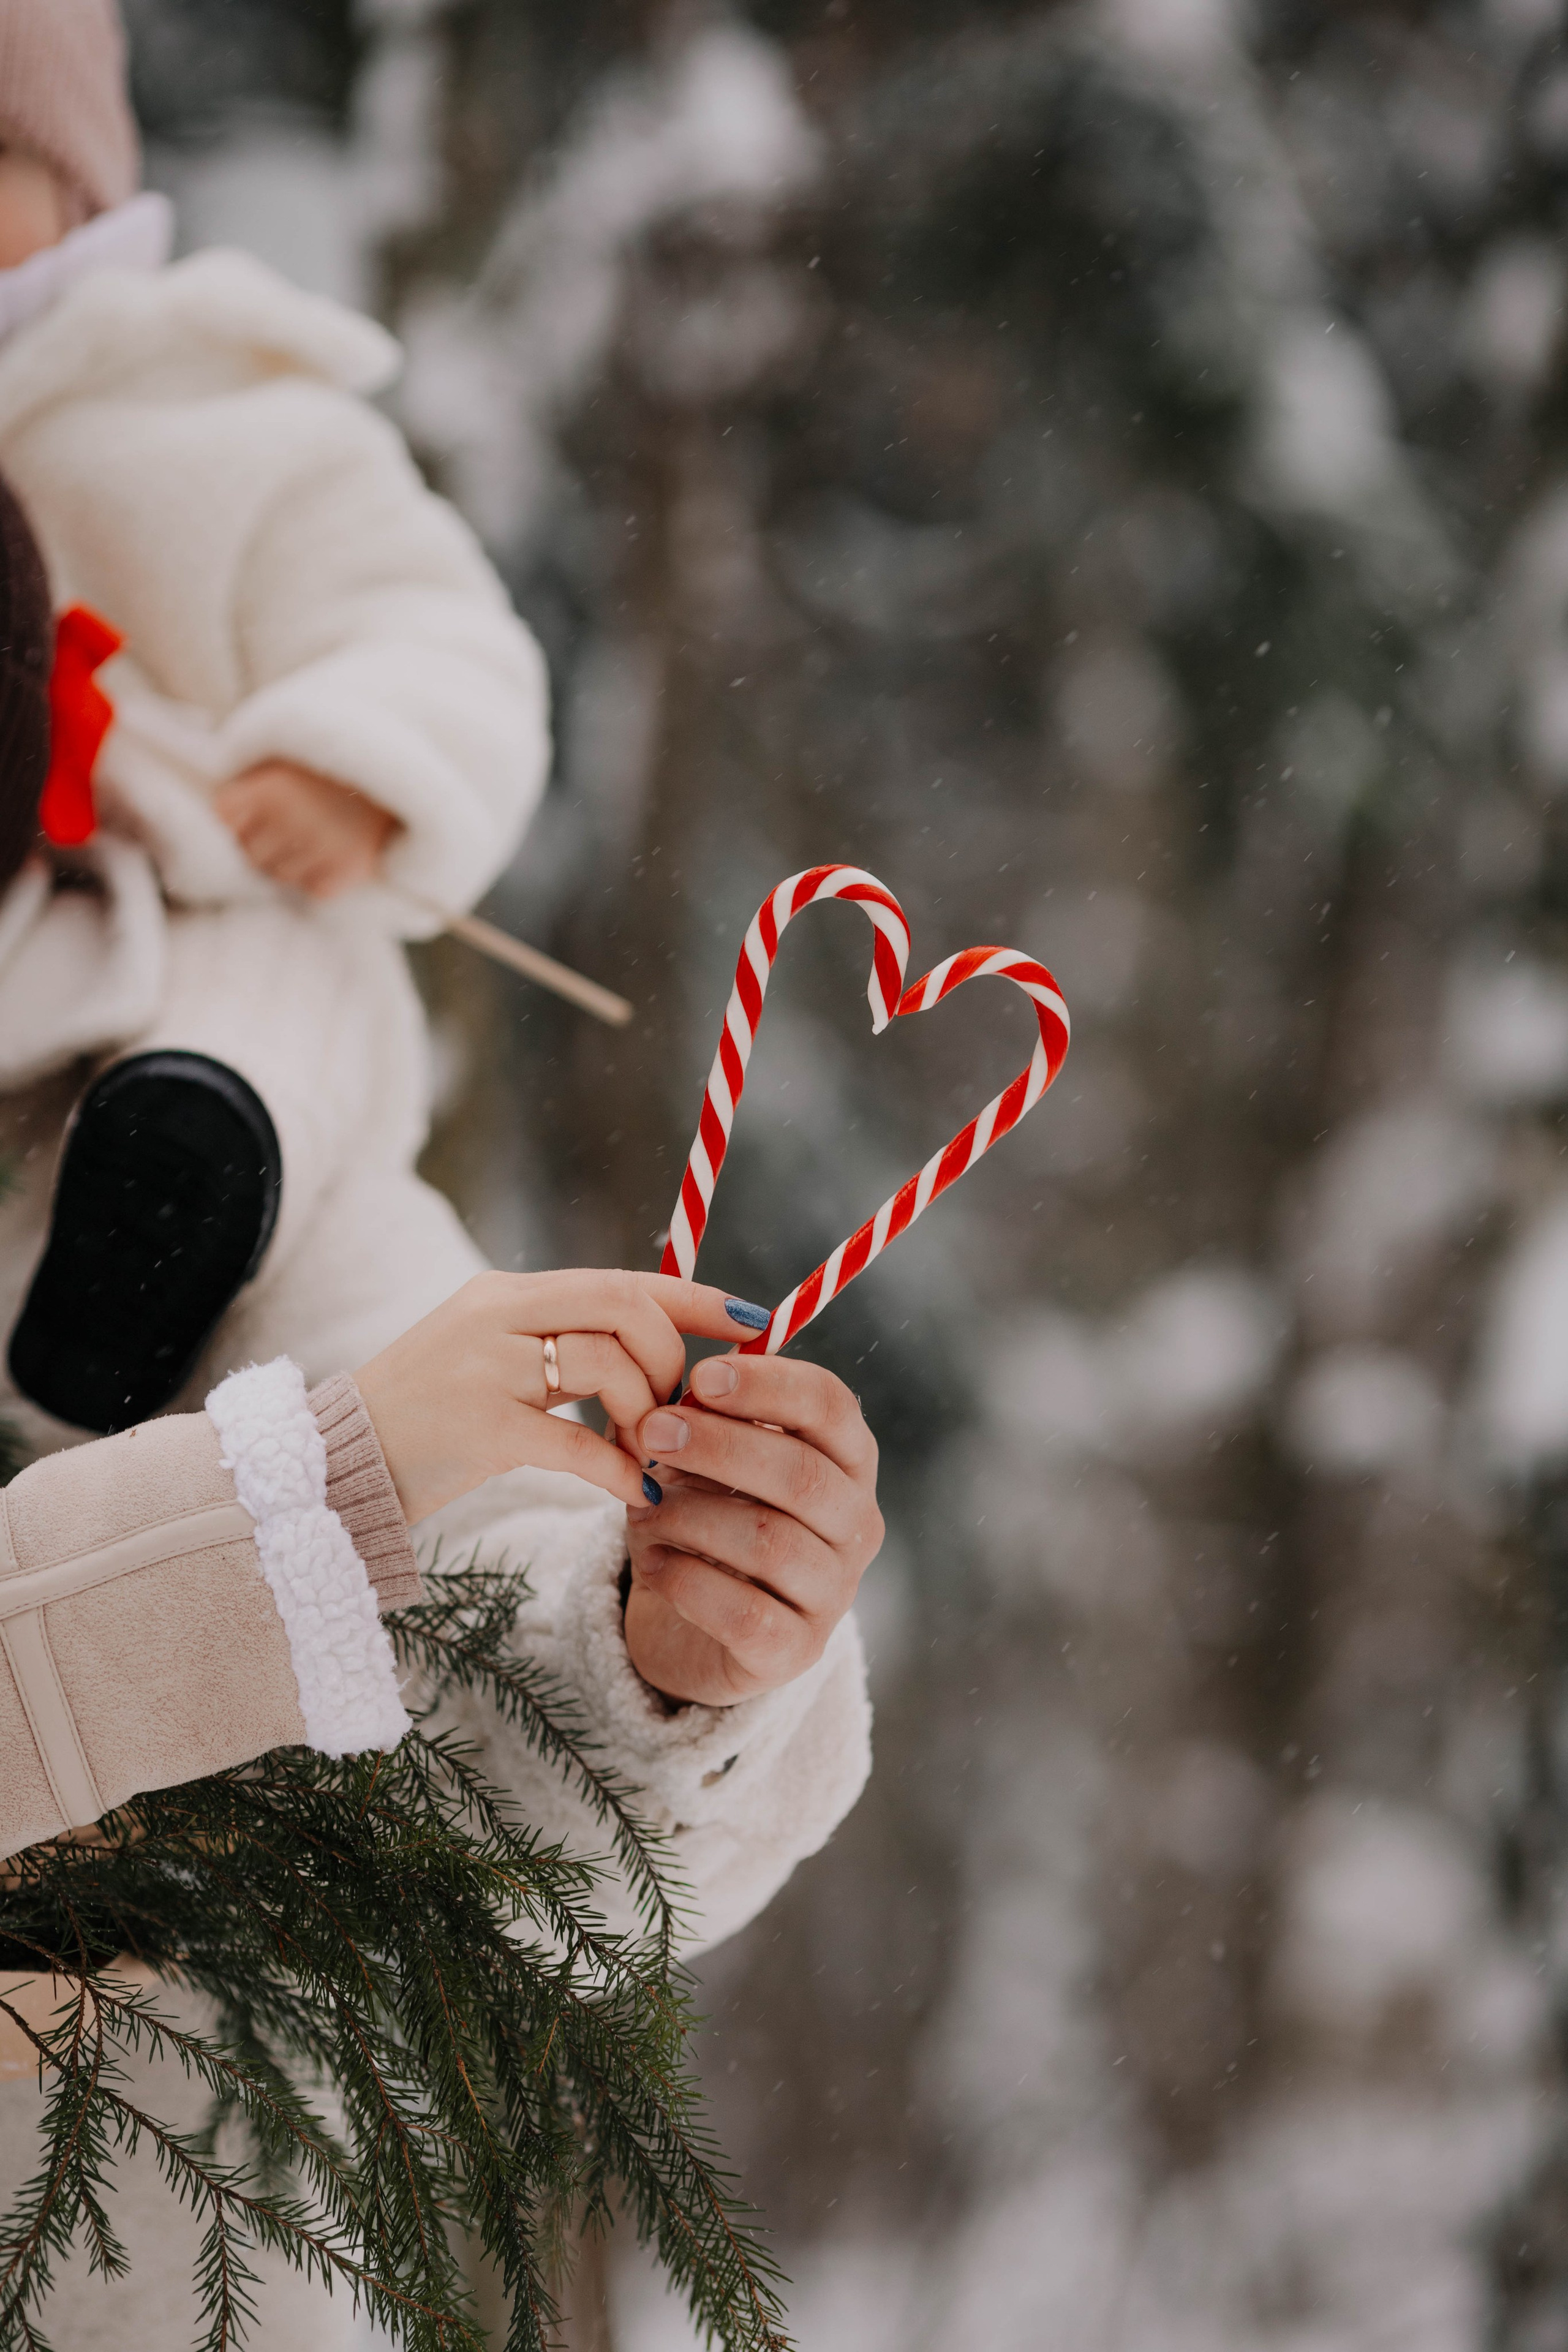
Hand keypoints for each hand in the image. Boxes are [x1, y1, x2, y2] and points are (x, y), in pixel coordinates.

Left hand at [213, 760, 398, 896]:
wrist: (399, 773)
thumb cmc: (330, 769)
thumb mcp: (285, 760)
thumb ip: (250, 784)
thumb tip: (216, 821)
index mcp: (271, 789)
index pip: (224, 819)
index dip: (237, 819)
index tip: (255, 813)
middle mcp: (292, 820)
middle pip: (250, 853)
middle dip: (263, 844)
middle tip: (290, 828)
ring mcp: (321, 848)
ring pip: (280, 876)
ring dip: (291, 863)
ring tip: (313, 839)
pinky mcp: (346, 871)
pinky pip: (313, 890)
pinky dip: (319, 880)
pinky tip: (331, 856)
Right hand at [353, 1270, 759, 1524]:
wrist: (333, 1468)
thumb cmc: (423, 1422)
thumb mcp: (488, 1359)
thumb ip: (556, 1344)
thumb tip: (646, 1346)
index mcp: (506, 1295)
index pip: (621, 1277)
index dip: (694, 1296)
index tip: (753, 1319)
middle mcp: (496, 1316)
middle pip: (624, 1308)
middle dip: (668, 1361)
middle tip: (672, 1413)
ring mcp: (484, 1367)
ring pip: (606, 1365)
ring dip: (646, 1416)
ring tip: (643, 1457)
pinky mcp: (476, 1427)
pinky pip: (575, 1441)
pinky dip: (617, 1468)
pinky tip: (633, 1493)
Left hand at [625, 1354, 882, 1707]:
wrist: (693, 1626)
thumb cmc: (706, 1520)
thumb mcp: (702, 1461)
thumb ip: (696, 1421)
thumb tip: (667, 1398)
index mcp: (846, 1461)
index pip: (831, 1406)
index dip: (770, 1384)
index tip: (702, 1377)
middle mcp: (857, 1525)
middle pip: (803, 1475)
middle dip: (720, 1446)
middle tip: (652, 1432)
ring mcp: (834, 1593)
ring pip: (770, 1543)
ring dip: (690, 1517)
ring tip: (640, 1509)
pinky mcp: (797, 1651)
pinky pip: (745, 1613)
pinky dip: (687, 1581)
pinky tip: (653, 1562)